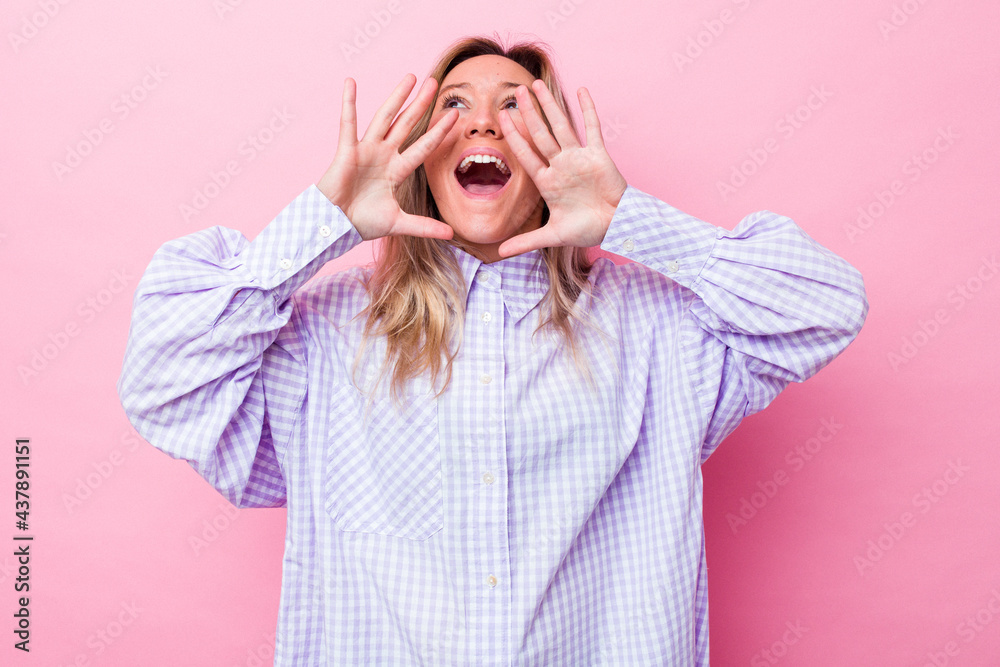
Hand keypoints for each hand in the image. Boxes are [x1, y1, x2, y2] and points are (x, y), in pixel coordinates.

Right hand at [317, 74, 457, 240]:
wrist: (335, 226)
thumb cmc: (362, 223)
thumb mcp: (398, 223)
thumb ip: (424, 226)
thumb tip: (450, 235)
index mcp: (396, 170)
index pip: (423, 147)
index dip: (439, 132)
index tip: (454, 116)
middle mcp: (384, 155)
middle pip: (407, 125)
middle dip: (421, 105)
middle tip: (434, 82)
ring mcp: (366, 150)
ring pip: (385, 118)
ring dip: (397, 97)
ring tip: (410, 78)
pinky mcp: (347, 150)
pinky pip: (348, 123)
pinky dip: (348, 103)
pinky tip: (350, 83)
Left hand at [496, 80, 627, 257]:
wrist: (616, 227)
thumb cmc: (587, 230)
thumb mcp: (553, 235)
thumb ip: (526, 241)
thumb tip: (500, 254)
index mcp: (547, 182)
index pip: (526, 154)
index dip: (513, 136)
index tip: (501, 118)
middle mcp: (560, 165)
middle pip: (539, 135)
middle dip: (527, 113)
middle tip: (515, 92)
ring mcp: (578, 158)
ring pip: (560, 126)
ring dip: (549, 106)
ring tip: (536, 86)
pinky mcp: (598, 155)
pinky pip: (592, 128)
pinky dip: (587, 109)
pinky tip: (580, 91)